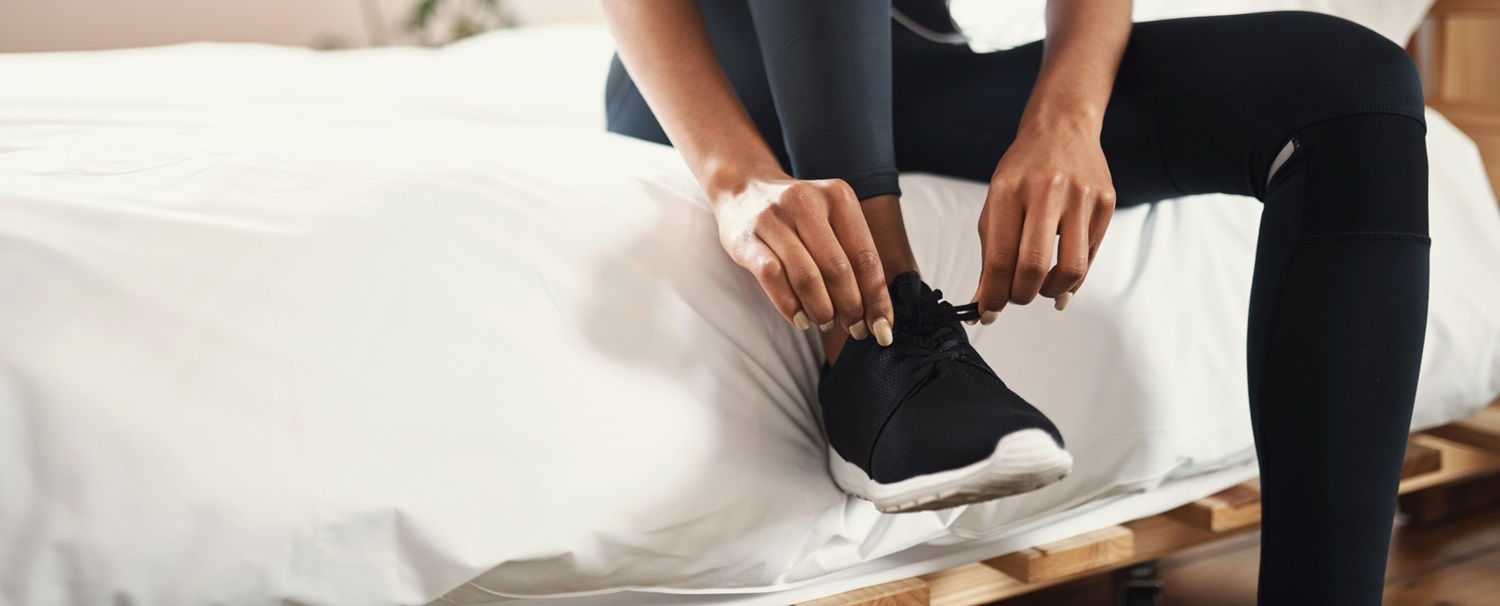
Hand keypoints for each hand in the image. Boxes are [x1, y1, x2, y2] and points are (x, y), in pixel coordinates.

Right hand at [712, 173, 894, 342]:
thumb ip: (854, 256)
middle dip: (851, 308)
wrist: (744, 189)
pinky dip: (790, 305)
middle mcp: (807, 202)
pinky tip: (800, 319)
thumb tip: (876, 312)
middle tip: (855, 329)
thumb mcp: (832, 220)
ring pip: (806, 276)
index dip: (876, 298)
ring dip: (822, 310)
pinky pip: (772, 278)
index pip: (866, 256)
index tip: (882, 328)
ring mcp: (773, 218)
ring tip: (827, 323)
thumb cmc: (798, 215)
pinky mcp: (746, 238)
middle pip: (838, 268)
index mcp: (838, 196)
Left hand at [974, 122, 1114, 321]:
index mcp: (1009, 189)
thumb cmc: (1023, 168)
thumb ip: (990, 252)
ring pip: (1071, 268)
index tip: (988, 312)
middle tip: (1015, 297)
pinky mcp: (1106, 202)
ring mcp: (1081, 196)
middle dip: (1021, 295)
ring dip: (1052, 291)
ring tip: (1041, 288)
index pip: (1000, 258)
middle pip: (1034, 267)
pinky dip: (1073, 275)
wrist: (1062, 127)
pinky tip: (1060, 274)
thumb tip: (984, 299)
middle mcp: (1047, 190)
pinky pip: (1090, 256)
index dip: (993, 294)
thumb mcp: (996, 201)